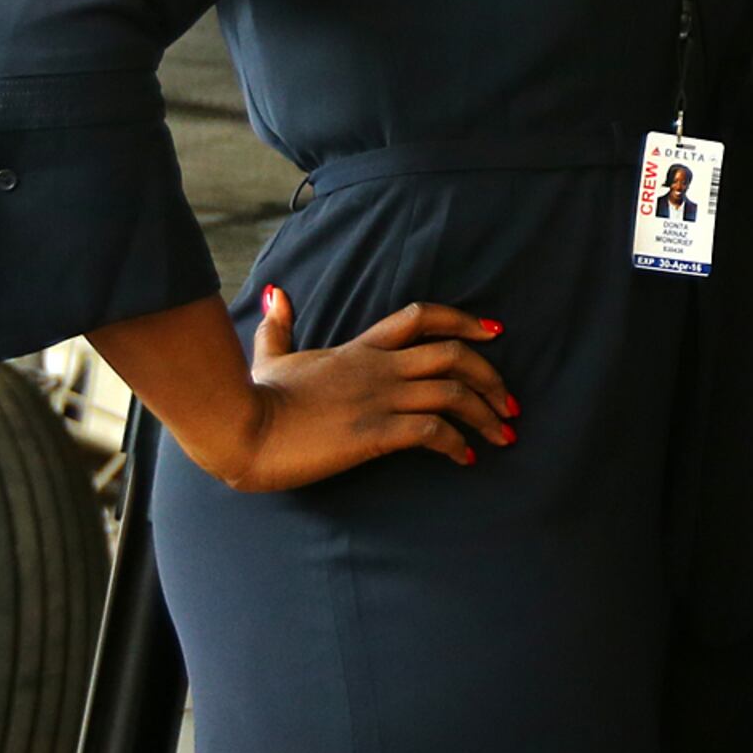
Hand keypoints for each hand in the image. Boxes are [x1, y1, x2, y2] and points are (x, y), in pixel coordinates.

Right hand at [189, 291, 518, 491]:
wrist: (242, 429)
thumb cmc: (255, 398)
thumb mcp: (270, 354)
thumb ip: (280, 324)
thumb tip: (277, 293)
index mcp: (361, 347)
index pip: (422, 316)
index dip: (464, 320)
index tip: (494, 332)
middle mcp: (379, 367)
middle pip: (454, 355)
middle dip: (492, 377)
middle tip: (510, 403)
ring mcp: (379, 398)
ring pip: (452, 393)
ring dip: (485, 415)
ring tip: (503, 435)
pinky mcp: (374, 433)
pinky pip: (432, 432)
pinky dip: (456, 444)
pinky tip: (465, 459)